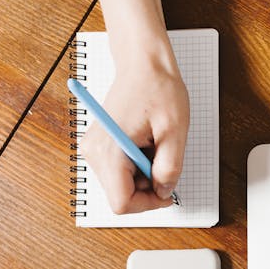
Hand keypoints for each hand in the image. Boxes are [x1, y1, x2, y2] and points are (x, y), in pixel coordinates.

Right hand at [80, 51, 188, 213]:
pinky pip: (121, 170)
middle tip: (164, 160)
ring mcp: (94, 149)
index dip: (148, 204)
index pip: (122, 203)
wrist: (143, 65)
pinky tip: (147, 144)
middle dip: (148, 187)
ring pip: (121, 184)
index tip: (167, 192)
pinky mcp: (100, 146)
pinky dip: (138, 165)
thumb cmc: (158, 89)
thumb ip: (170, 167)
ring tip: (156, 146)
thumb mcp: (175, 131)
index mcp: (110, 150)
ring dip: (144, 175)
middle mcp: (94, 152)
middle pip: (121, 196)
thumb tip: (163, 192)